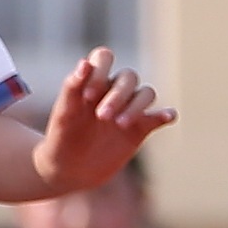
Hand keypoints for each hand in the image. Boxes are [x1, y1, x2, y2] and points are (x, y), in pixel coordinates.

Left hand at [30, 49, 174, 194]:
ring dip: (137, 106)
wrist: (69, 169)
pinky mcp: (141, 127)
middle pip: (128, 77)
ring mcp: (129, 108)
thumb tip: (84, 62)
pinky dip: (165, 114)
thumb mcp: (63, 114)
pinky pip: (160, 116)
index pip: (104, 57)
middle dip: (117, 95)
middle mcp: (113, 90)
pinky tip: (166, 117)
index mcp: (92, 81)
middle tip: (102, 117)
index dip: (100, 71)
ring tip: (120, 124)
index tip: (88, 96)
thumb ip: (71, 88)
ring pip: (146, 93)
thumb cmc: (61, 137)